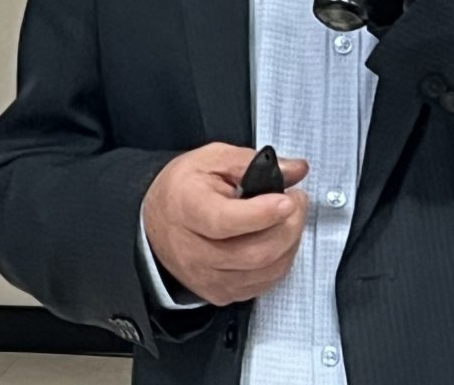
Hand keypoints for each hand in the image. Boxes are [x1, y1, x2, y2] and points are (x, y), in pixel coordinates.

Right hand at [142, 143, 308, 307]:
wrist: (156, 223)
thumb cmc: (183, 190)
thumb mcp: (212, 160)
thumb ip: (252, 163)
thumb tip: (294, 170)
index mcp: (187, 209)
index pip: (226, 221)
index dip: (262, 214)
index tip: (287, 200)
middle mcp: (194, 251)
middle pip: (254, 253)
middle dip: (289, 227)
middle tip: (297, 202)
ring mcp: (207, 277)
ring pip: (264, 272)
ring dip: (289, 244)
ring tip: (289, 220)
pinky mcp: (219, 293)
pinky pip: (262, 285)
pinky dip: (280, 263)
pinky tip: (277, 241)